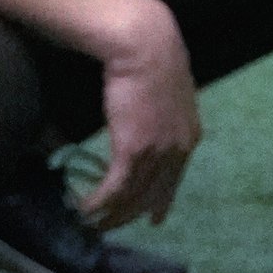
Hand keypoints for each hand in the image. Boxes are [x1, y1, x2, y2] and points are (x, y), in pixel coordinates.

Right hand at [81, 0, 200, 228]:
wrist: (144, 45)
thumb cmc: (150, 57)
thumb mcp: (165, 90)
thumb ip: (160, 110)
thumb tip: (141, 117)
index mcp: (189, 135)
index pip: (175, 178)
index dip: (162, 201)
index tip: (154, 218)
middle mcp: (177, 149)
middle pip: (153, 194)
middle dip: (132, 215)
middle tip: (111, 227)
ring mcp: (157, 152)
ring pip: (133, 196)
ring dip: (111, 214)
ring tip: (93, 223)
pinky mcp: (133, 151)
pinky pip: (114, 188)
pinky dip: (98, 202)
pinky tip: (83, 208)